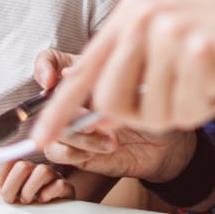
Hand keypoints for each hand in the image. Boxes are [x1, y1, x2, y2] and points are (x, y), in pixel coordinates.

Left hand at [0, 160, 74, 203]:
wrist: (53, 213)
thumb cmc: (28, 204)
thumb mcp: (10, 194)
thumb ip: (0, 182)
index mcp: (21, 167)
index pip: (7, 161)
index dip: (1, 177)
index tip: (0, 188)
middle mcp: (36, 168)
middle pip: (23, 166)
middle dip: (13, 186)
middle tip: (14, 198)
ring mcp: (52, 176)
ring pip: (42, 171)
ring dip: (30, 190)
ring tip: (29, 200)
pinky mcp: (66, 187)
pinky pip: (59, 185)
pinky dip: (48, 195)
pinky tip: (43, 201)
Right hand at [30, 48, 197, 181]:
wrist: (171, 138)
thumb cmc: (158, 102)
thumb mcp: (140, 77)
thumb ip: (111, 70)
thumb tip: (70, 73)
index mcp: (86, 70)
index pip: (49, 61)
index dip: (44, 67)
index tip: (51, 79)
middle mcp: (75, 97)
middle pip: (50, 99)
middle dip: (68, 109)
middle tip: (92, 118)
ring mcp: (74, 124)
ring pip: (53, 126)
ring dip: (79, 134)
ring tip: (110, 138)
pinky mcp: (77, 151)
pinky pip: (58, 152)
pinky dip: (77, 151)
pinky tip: (106, 147)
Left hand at [32, 0, 214, 143]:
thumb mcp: (172, 32)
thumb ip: (133, 61)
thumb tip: (94, 106)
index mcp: (133, 11)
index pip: (84, 69)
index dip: (59, 110)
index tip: (40, 137)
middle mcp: (145, 17)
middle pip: (110, 101)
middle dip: (141, 114)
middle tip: (177, 96)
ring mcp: (170, 34)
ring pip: (150, 114)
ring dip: (181, 110)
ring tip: (206, 80)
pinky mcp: (199, 53)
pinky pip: (185, 112)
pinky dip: (206, 108)